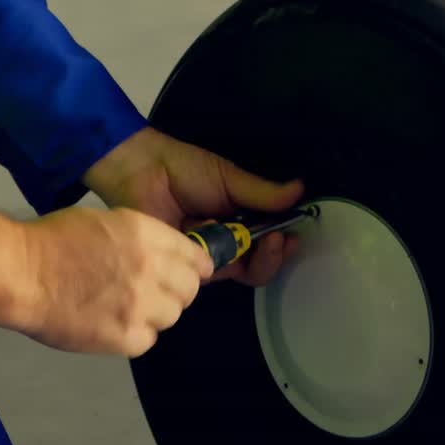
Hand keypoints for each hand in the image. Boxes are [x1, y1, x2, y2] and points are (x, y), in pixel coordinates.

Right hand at [23, 205, 214, 356]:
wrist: (19, 274)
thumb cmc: (51, 243)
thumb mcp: (107, 221)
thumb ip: (142, 239)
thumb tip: (166, 255)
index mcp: (147, 236)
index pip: (196, 258)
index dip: (193, 267)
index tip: (188, 273)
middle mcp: (151, 269)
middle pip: (189, 290)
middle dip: (176, 291)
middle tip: (153, 293)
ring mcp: (140, 305)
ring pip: (172, 316)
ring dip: (155, 313)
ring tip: (126, 307)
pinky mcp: (125, 337)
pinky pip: (148, 339)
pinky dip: (135, 334)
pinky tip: (113, 323)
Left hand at [83, 127, 304, 286]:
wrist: (143, 171)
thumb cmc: (183, 169)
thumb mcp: (228, 178)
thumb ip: (263, 193)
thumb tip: (301, 191)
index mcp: (236, 220)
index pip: (267, 242)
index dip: (283, 242)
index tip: (294, 232)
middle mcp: (225, 242)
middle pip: (259, 263)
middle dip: (275, 255)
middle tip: (280, 240)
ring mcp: (207, 256)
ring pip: (243, 272)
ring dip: (262, 259)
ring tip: (268, 241)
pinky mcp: (188, 266)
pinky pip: (216, 275)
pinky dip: (232, 261)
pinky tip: (238, 245)